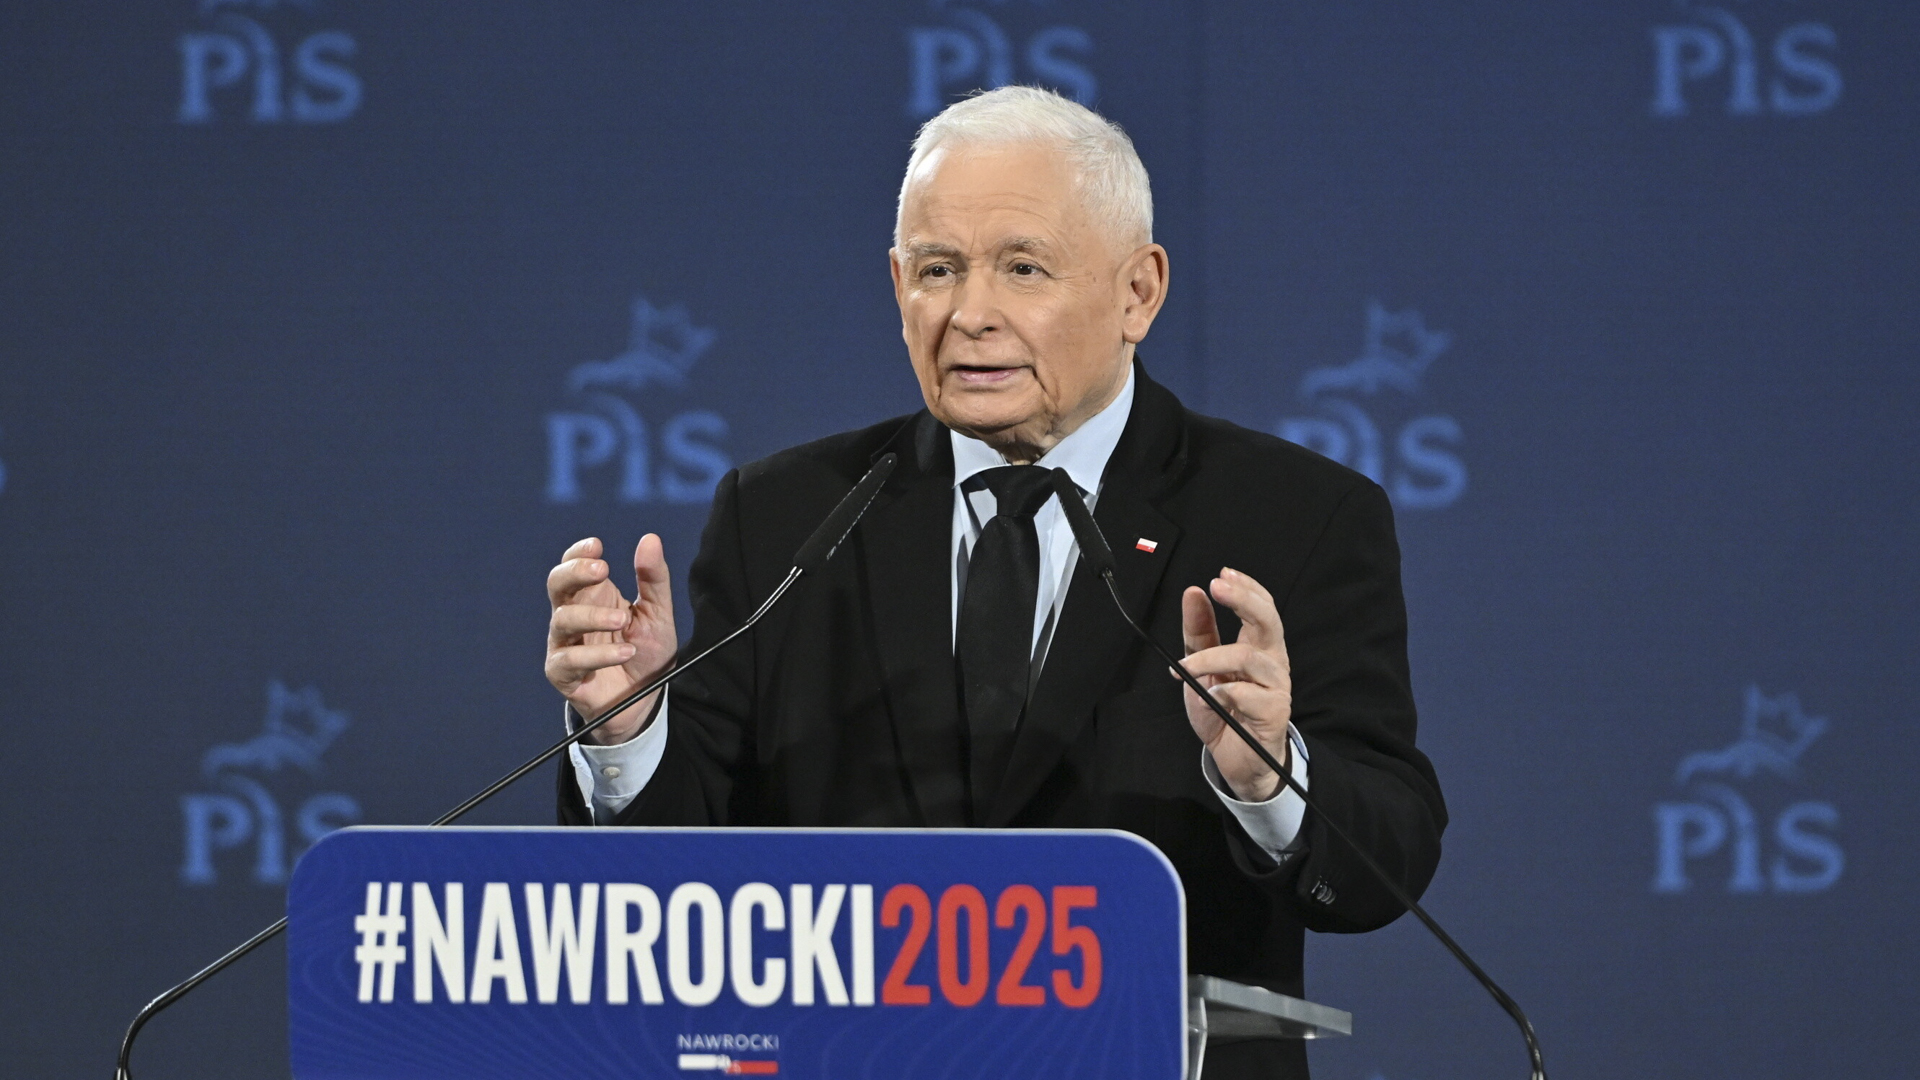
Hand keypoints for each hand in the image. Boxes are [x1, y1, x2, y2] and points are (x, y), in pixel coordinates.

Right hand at [544, 535, 677, 743]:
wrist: (646, 700)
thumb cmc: (647, 652)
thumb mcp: (658, 613)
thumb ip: (653, 578)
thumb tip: (650, 538)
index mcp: (594, 595)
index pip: (573, 564)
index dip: (578, 553)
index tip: (598, 546)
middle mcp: (574, 615)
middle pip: (556, 583)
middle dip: (574, 572)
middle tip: (603, 570)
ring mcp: (565, 644)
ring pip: (562, 620)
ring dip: (593, 617)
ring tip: (622, 621)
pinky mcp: (562, 674)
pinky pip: (569, 660)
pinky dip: (598, 656)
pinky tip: (625, 652)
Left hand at [1179, 567, 1292, 801]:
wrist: (1236, 759)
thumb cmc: (1222, 710)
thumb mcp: (1202, 667)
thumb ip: (1199, 632)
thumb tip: (1193, 592)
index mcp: (1259, 646)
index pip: (1262, 606)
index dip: (1246, 587)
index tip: (1221, 574)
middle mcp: (1273, 662)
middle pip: (1269, 620)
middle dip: (1243, 599)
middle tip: (1217, 586)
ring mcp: (1277, 687)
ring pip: (1248, 657)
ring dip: (1211, 658)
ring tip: (1185, 668)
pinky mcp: (1275, 713)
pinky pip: (1250, 694)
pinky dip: (1226, 692)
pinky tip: (1213, 697)